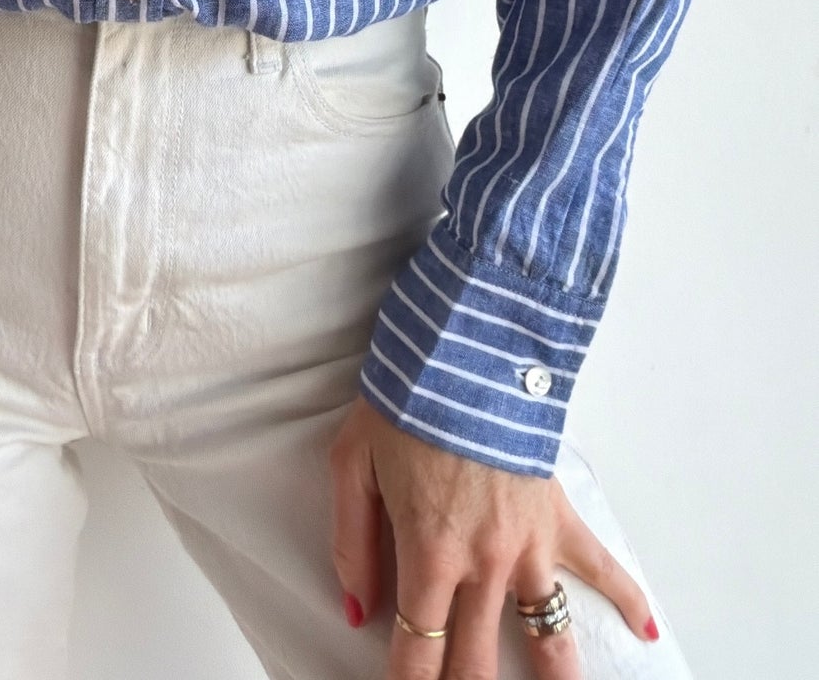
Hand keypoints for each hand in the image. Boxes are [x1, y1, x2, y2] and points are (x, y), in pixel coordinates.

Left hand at [329, 398, 657, 675]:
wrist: (465, 352)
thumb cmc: (404, 402)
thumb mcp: (352, 465)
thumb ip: (352, 543)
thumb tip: (355, 607)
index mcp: (429, 553)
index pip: (418, 648)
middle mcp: (484, 563)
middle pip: (477, 658)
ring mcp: (529, 545)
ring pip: (546, 635)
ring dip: (552, 676)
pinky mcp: (559, 517)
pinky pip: (600, 566)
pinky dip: (628, 598)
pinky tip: (647, 628)